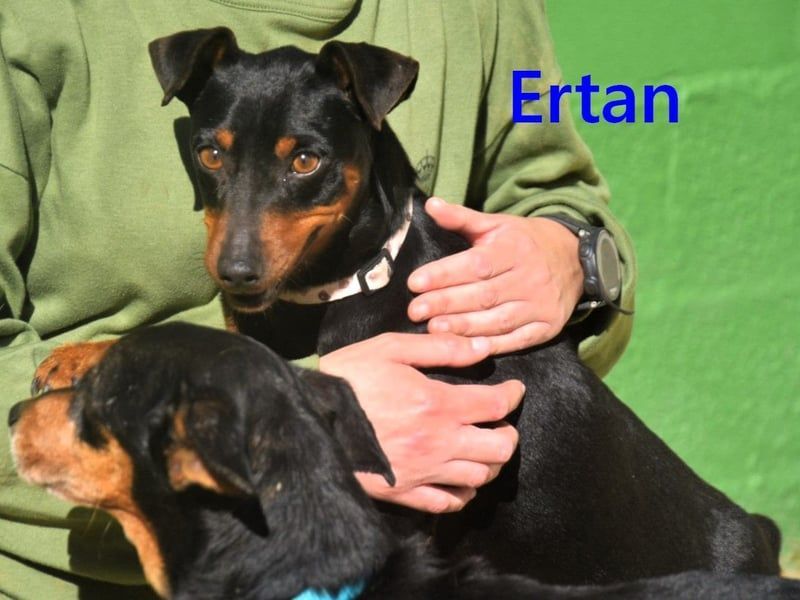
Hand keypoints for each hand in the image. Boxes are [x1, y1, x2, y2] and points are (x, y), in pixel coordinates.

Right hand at [319, 332, 523, 512]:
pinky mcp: (404, 493)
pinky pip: (448, 504)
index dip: (513, 395)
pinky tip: (458, 478)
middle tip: (498, 422)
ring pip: (480, 478)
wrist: (307, 417)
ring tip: (480, 447)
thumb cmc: (348, 378)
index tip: (513, 389)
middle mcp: (438, 442)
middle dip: (508, 433)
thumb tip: (482, 348)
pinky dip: (463, 493)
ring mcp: (423, 472)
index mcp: (438, 404)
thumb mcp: (391, 348)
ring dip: (489, 461)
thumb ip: (441, 349)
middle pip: (500, 448)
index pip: (496, 405)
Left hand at [407, 198, 583, 353]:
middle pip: (483, 294)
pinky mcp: (546, 328)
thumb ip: (462, 218)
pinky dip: (490, 346)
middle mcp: (529, 277)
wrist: (575, 260)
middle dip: (446, 303)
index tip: (415, 282)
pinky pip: (516, 341)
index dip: (445, 274)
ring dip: (463, 327)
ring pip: (497, 320)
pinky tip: (465, 348)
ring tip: (432, 330)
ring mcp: (540, 305)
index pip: (476, 264)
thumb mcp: (497, 225)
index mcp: (515, 249)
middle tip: (414, 311)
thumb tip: (430, 204)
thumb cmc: (525, 242)